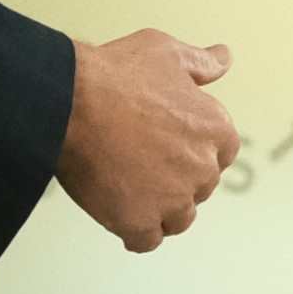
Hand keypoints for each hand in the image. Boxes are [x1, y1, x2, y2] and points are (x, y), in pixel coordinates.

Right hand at [54, 30, 240, 251]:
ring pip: (178, 218)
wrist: (69, 102)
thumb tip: (223, 58)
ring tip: (131, 189)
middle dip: (176, 178)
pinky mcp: (139, 222)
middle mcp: (203, 169)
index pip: (220, 154)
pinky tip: (122, 216)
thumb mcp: (167, 53)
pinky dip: (136, 232)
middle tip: (141, 161)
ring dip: (160, 209)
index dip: (193, 150)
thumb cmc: (115, 74)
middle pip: (199, 187)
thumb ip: (201, 63)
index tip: (169, 145)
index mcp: (217, 129)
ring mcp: (172, 199)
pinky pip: (147, 240)